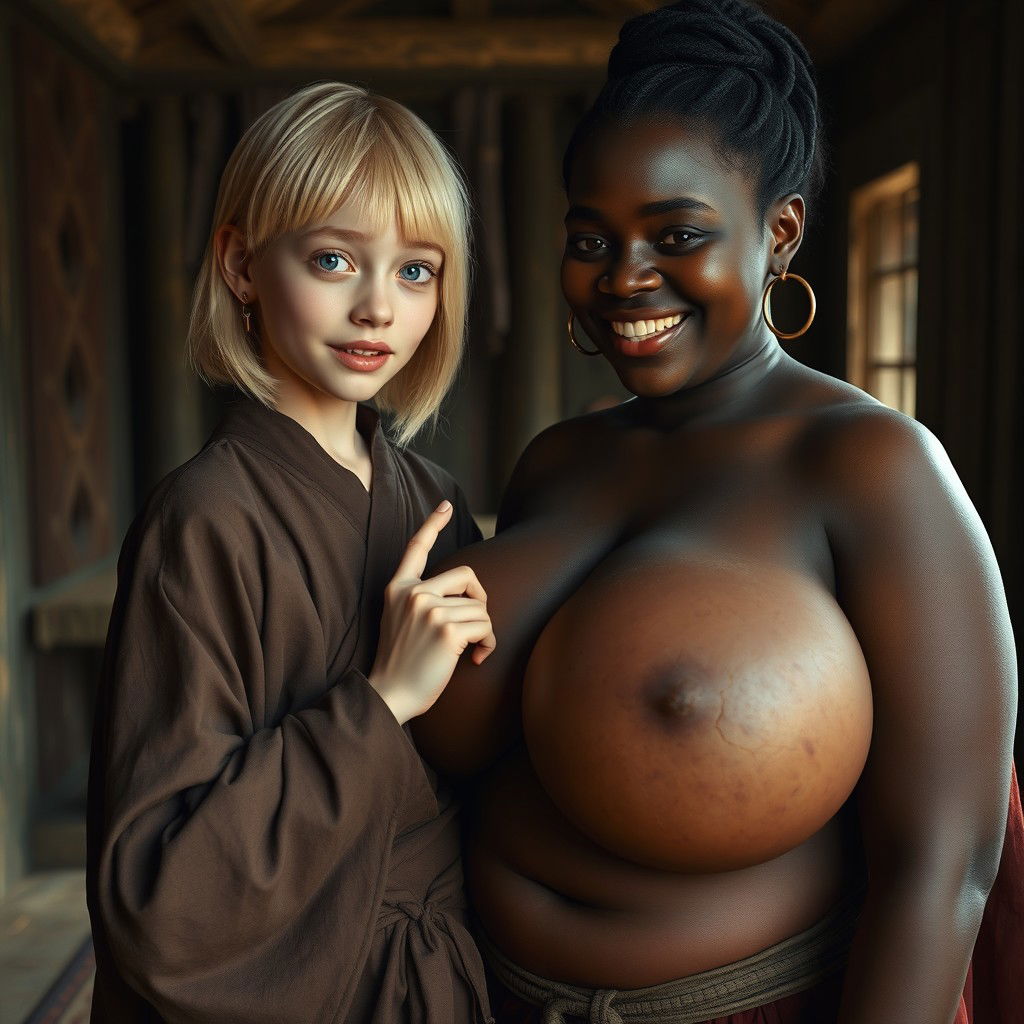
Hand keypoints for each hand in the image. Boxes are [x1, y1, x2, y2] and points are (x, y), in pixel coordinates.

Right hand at [369, 501, 495, 724]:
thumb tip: (469, 593)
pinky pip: (486, 626)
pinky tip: (476, 658)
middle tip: (476, 626)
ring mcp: (428, 609)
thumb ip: (425, 599)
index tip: (444, 506)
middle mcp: (412, 592)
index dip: (432, 524)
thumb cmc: (403, 663)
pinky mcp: (446, 629)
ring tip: (471, 650)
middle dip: (480, 601)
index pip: (416, 547)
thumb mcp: (403, 620)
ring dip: (484, 631)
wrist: (390, 694)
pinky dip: (488, 644)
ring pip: (481, 607)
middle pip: (468, 576)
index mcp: (398, 587)